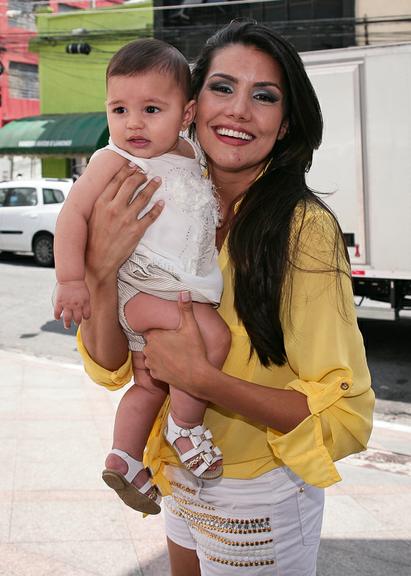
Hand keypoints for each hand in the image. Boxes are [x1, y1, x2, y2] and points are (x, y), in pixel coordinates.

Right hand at [54, 280, 90, 328]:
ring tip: (67, 326)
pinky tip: (58, 318)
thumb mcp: (86, 295)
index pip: (87, 315)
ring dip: (67, 324)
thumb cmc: (79, 286)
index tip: (83, 317)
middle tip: (76, 323)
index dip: (85, 317)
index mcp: (85, 303)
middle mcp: (77, 305)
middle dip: (77, 322)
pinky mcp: (59, 302)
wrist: (70, 278)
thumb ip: (86, 303)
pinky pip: (57, 313)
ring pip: (67, 319)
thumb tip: (84, 312)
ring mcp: (67, 304)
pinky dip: (57, 317)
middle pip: (77, 319)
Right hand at [85, 163, 162, 283]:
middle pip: (131, 185)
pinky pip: (150, 216)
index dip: (127, 171)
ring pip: (143, 197)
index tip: (134, 166)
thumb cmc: (93, 239)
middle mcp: (114, 208)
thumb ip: (101, 202)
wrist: (97, 261)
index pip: (117, 181)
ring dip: (152, 187)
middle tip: (146, 173)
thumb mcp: (92, 216)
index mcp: (101, 203)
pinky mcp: (136, 230)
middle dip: (141, 176)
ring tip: (157, 181)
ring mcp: (126, 219)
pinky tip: (161, 202)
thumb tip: (110, 189)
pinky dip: (157, 208)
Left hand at [143, 292, 208, 394]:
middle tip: (176, 344)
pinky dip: (161, 366)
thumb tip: (184, 292)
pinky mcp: (154, 375)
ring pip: (152, 355)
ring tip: (175, 355)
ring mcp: (150, 363)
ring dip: (159, 354)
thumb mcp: (191, 327)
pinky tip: (173, 365)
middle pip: (152, 342)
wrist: (197, 377)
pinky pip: (155, 367)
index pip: (151, 330)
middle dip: (161, 342)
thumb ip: (186, 309)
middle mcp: (148, 350)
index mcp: (154, 336)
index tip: (170, 333)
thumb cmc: (194, 351)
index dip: (161, 332)